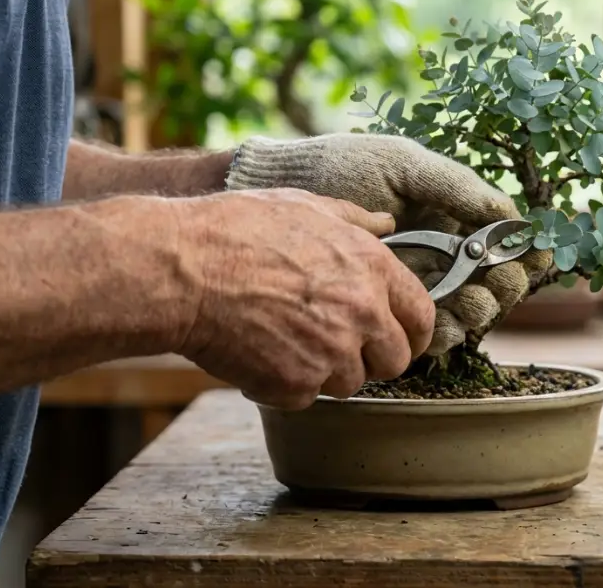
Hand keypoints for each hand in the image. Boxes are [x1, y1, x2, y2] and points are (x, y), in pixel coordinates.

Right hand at [170, 188, 434, 408]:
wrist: (182, 271)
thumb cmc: (236, 231)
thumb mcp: (304, 206)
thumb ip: (354, 220)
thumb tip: (387, 224)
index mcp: (372, 268)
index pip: (421, 316)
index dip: (413, 331)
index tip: (401, 337)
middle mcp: (363, 314)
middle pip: (395, 360)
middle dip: (371, 357)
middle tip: (336, 343)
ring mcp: (332, 353)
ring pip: (349, 382)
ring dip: (324, 370)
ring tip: (285, 338)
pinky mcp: (296, 385)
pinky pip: (305, 396)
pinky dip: (284, 383)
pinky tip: (258, 351)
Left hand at [225, 133, 550, 353]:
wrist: (272, 192)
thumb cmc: (337, 167)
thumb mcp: (401, 166)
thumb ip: (455, 187)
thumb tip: (510, 216)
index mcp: (447, 217)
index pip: (497, 243)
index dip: (522, 253)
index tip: (536, 256)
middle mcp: (435, 255)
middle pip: (489, 284)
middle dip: (502, 286)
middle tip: (498, 280)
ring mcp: (409, 287)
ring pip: (463, 313)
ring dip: (478, 312)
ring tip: (473, 300)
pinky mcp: (381, 313)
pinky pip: (422, 332)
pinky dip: (439, 334)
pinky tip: (438, 325)